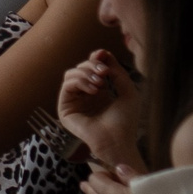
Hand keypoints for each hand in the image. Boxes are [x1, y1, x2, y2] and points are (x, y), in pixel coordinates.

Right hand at [57, 49, 142, 166]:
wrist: (119, 141)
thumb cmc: (126, 121)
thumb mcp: (127, 91)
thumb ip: (117, 71)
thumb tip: (103, 52)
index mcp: (98, 91)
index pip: (91, 68)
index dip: (95, 59)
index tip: (103, 54)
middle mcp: (84, 95)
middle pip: (80, 68)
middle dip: (92, 66)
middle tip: (104, 73)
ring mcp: (73, 101)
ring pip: (70, 74)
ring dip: (85, 73)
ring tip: (100, 83)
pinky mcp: (65, 109)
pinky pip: (66, 86)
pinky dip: (79, 82)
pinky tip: (94, 90)